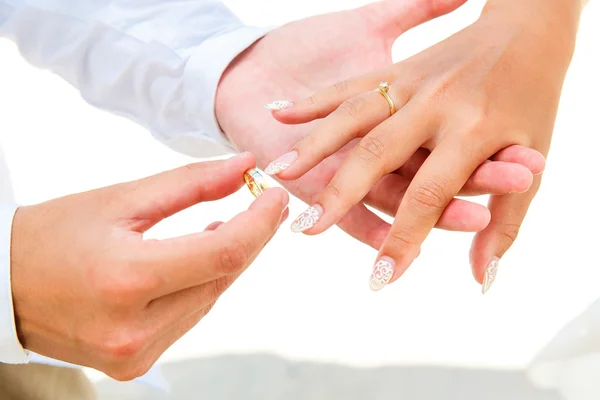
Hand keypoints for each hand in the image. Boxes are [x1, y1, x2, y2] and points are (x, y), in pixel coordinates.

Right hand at [10, 153, 287, 379]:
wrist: (2, 285)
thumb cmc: (53, 235)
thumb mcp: (121, 199)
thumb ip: (190, 185)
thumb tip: (245, 167)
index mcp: (127, 279)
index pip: (224, 252)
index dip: (261, 222)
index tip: (277, 195)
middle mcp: (134, 328)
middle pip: (223, 278)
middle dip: (250, 238)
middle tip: (262, 205)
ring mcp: (135, 354)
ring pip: (211, 299)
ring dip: (226, 262)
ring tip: (229, 225)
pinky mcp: (134, 364)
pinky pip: (189, 318)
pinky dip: (202, 286)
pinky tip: (199, 260)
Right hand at [265, 0, 581, 290]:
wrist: (531, 25)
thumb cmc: (535, 97)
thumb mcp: (534, 158)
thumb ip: (508, 222)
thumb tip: (481, 279)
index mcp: (475, 129)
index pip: (430, 197)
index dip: (404, 241)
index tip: (380, 277)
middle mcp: (437, 105)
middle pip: (377, 156)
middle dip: (339, 195)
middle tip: (306, 229)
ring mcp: (412, 82)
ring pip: (352, 117)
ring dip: (313, 146)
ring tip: (279, 174)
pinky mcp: (397, 66)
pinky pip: (348, 85)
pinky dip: (314, 101)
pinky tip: (280, 114)